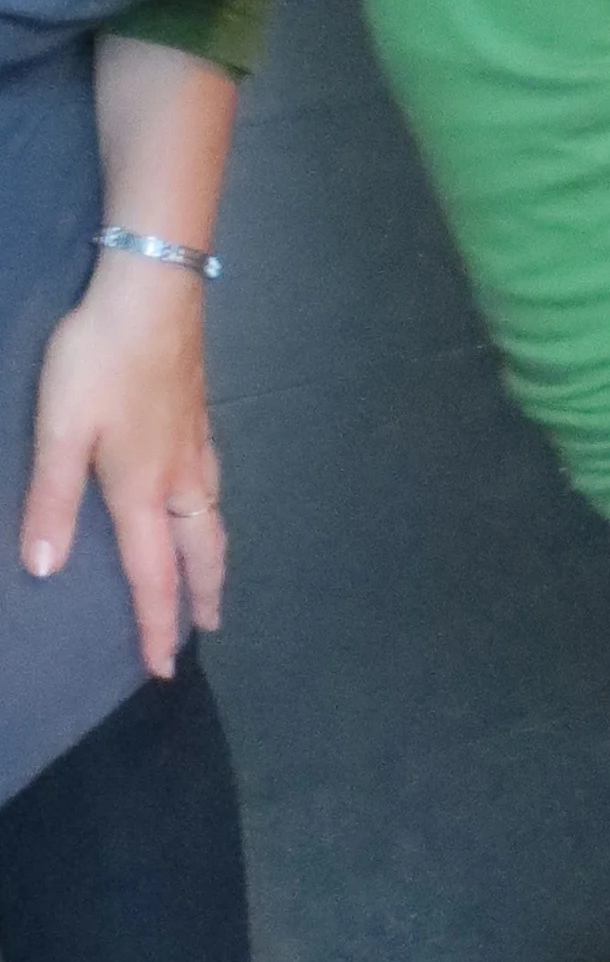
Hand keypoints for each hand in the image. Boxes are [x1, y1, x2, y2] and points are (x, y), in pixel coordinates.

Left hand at [19, 254, 224, 677]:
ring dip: (213, 557)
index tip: (163, 669)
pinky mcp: (197, 416)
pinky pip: (212, 485)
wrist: (152, 292)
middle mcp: (178, 477)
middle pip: (200, 552)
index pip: (153, 574)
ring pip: (212, 518)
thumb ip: (51, 500)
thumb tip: (44, 570)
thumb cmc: (99, 360)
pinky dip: (211, 512)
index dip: (156, 625)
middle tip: (209, 629)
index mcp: (141, 489)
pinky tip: (203, 497)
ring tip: (213, 577)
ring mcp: (195, 445)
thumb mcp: (59, 430)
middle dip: (204, 595)